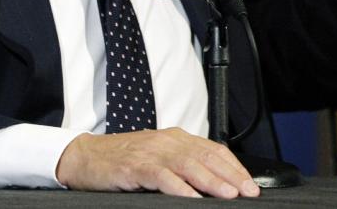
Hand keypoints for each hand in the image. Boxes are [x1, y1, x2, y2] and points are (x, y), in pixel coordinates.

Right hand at [56, 128, 259, 197]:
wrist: (86, 156)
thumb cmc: (123, 160)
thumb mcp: (158, 157)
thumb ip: (183, 165)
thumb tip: (214, 183)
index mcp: (177, 138)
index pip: (213, 150)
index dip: (234, 166)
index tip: (250, 183)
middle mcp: (168, 141)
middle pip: (206, 156)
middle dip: (231, 175)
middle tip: (248, 191)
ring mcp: (152, 152)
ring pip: (189, 165)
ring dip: (211, 181)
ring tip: (228, 194)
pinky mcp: (135, 166)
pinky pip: (161, 176)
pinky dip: (178, 187)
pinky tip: (191, 198)